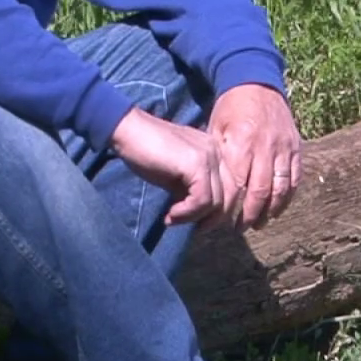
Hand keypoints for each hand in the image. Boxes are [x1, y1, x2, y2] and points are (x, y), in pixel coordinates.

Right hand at [107, 107, 226, 225]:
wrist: (128, 131)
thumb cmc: (146, 151)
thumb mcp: (176, 175)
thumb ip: (192, 189)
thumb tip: (201, 217)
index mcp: (215, 152)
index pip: (231, 188)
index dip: (217, 211)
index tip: (196, 223)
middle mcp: (217, 151)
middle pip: (232, 195)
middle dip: (213, 219)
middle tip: (192, 229)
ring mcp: (209, 156)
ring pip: (218, 201)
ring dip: (195, 218)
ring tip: (173, 219)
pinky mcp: (197, 163)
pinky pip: (202, 200)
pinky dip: (187, 213)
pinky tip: (170, 214)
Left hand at [208, 84, 301, 229]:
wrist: (257, 82)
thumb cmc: (230, 108)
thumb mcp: (215, 128)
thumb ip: (217, 159)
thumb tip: (210, 190)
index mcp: (242, 143)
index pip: (237, 186)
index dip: (229, 208)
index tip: (221, 222)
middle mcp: (266, 147)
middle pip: (261, 193)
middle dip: (250, 216)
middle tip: (240, 229)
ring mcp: (285, 148)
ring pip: (281, 190)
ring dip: (270, 211)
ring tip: (259, 223)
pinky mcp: (296, 147)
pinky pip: (295, 179)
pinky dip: (287, 197)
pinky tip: (277, 209)